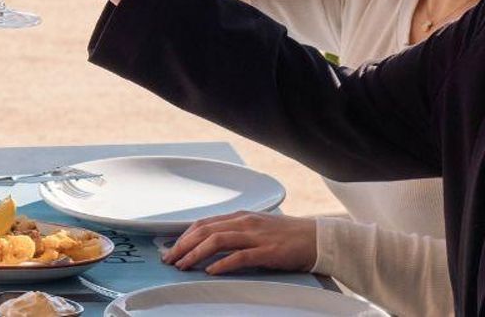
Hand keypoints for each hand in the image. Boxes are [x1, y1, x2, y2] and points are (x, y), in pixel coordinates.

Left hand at [161, 211, 316, 274]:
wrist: (317, 238)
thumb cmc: (287, 235)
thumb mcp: (256, 228)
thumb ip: (235, 233)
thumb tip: (210, 243)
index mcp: (240, 217)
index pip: (203, 223)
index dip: (184, 236)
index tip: (172, 248)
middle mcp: (244, 222)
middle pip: (204, 230)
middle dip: (183, 245)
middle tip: (170, 259)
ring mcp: (255, 235)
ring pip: (217, 240)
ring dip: (196, 253)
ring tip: (183, 265)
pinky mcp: (267, 251)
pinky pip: (240, 256)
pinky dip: (222, 263)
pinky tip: (211, 270)